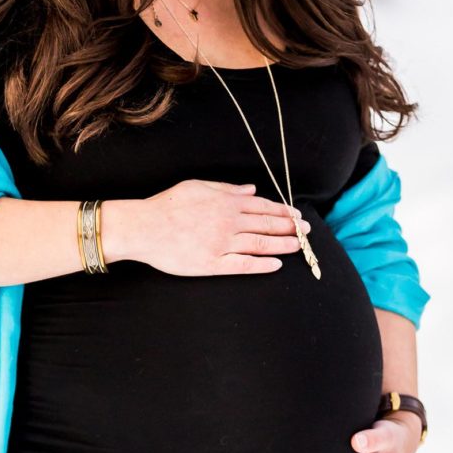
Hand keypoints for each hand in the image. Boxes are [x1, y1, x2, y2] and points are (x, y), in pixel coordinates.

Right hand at [128, 179, 311, 275]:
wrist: (145, 227)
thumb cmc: (168, 205)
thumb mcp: (198, 186)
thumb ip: (227, 188)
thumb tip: (251, 189)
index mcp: (226, 202)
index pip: (263, 206)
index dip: (283, 211)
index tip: (297, 215)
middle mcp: (229, 222)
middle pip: (267, 225)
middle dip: (290, 228)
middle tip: (306, 231)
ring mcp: (223, 244)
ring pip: (261, 244)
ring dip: (283, 245)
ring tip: (299, 247)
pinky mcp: (213, 264)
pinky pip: (244, 265)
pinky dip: (262, 265)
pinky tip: (276, 265)